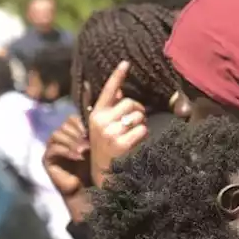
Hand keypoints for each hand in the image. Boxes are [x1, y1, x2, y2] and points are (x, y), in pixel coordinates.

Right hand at [43, 115, 91, 197]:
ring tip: (83, 151)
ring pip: (57, 135)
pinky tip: (77, 157)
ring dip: (72, 142)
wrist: (85, 190)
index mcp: (70, 133)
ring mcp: (51, 148)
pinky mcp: (46, 159)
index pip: (70, 119)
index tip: (90, 132)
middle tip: (88, 144)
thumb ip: (92, 134)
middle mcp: (59, 138)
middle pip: (63, 126)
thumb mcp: (94, 148)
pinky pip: (53, 149)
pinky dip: (66, 151)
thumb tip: (96, 122)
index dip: (80, 123)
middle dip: (76, 134)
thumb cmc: (92, 168)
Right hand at [87, 61, 147, 185]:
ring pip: (138, 116)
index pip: (108, 91)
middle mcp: (101, 122)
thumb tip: (118, 90)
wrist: (104, 176)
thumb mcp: (101, 128)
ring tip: (132, 136)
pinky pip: (142, 130)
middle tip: (133, 124)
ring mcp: (111, 133)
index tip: (126, 63)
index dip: (117, 76)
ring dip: (141, 125)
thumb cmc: (105, 149)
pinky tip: (135, 144)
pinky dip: (143, 136)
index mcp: (95, 115)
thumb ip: (109, 109)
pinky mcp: (121, 143)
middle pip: (130, 103)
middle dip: (137, 111)